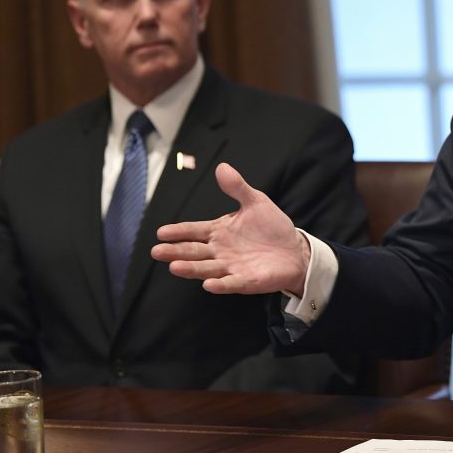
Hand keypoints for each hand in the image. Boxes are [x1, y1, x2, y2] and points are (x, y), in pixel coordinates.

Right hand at [151, 162, 310, 294]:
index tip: (161, 232)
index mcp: (219, 231)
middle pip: (193, 251)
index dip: (178, 232)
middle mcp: (220, 251)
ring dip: (191, 268)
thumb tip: (222, 167)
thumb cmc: (272, 227)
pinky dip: (220, 284)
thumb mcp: (256, 202)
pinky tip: (208, 284)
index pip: (194, 231)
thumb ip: (237, 187)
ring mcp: (231, 267)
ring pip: (206, 268)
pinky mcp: (246, 281)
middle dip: (175, 251)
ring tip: (174, 266)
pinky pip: (231, 283)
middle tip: (157, 251)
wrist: (295, 250)